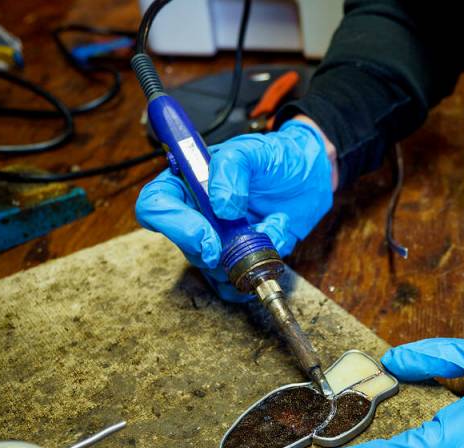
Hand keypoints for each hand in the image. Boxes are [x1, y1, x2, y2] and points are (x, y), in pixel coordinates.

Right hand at [135, 119, 333, 300]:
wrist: (309, 174)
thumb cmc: (276, 157)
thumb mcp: (253, 149)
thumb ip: (231, 167)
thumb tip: (221, 206)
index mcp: (189, 181)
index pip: (155, 206)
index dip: (175, 226)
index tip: (207, 238)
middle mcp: (197, 213)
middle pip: (184, 245)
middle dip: (217, 252)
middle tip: (242, 244)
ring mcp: (218, 238)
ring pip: (211, 270)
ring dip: (244, 259)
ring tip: (272, 226)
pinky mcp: (240, 258)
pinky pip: (239, 282)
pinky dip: (262, 268)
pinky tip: (278, 236)